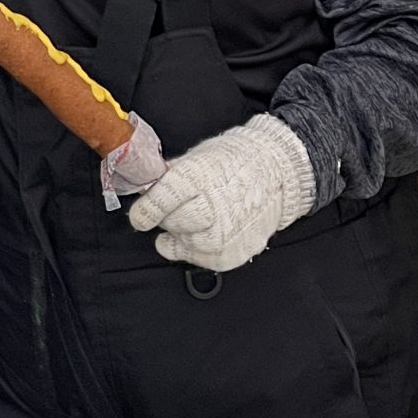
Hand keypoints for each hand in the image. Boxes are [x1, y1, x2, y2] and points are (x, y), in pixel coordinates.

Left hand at [128, 113, 314, 272]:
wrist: (276, 174)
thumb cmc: (235, 163)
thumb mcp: (196, 158)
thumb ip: (166, 176)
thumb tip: (141, 188)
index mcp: (197, 178)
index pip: (159, 202)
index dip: (145, 210)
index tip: (141, 215)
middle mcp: (211, 209)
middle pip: (170, 223)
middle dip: (169, 216)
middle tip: (183, 207)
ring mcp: (223, 235)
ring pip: (182, 244)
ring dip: (184, 234)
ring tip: (201, 218)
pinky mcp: (230, 255)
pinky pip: (200, 258)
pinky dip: (200, 248)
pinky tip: (211, 231)